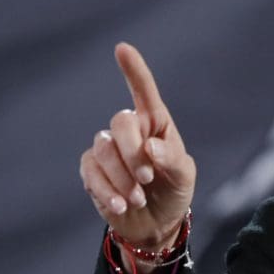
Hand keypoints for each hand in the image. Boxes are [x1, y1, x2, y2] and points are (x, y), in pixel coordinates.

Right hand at [80, 43, 195, 268]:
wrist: (156, 224)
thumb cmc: (173, 190)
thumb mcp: (183, 176)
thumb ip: (172, 159)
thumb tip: (150, 148)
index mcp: (155, 123)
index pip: (144, 92)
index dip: (133, 70)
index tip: (122, 48)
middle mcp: (130, 131)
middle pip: (121, 123)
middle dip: (133, 151)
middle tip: (148, 178)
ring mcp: (108, 150)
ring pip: (103, 150)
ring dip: (122, 178)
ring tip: (139, 198)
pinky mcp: (92, 171)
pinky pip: (91, 172)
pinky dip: (107, 191)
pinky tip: (122, 206)